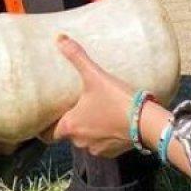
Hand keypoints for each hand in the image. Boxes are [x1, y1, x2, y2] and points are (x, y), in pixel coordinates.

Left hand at [51, 34, 137, 157]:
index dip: (45, 127)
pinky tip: (111, 122)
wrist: (146, 122)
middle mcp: (79, 141)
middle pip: (69, 134)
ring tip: (95, 112)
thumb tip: (59, 38)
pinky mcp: (112, 152)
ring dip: (89, 129)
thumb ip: (77, 57)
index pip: (48, 134)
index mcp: (70, 126)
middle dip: (72, 122)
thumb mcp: (95, 76)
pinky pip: (102, 144)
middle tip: (76, 107)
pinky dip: (104, 135)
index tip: (47, 119)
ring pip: (86, 139)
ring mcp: (96, 149)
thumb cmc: (117, 100)